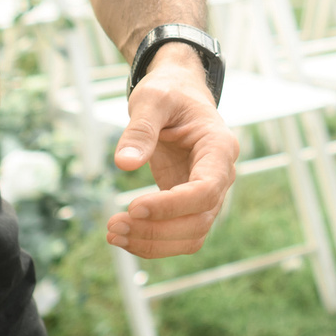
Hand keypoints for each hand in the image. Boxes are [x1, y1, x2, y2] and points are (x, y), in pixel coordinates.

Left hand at [105, 46, 240, 258]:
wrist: (179, 93)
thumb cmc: (169, 92)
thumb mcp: (152, 99)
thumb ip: (140, 129)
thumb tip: (124, 164)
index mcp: (219, 148)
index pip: (205, 190)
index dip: (172, 206)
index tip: (133, 208)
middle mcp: (221, 175)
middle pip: (200, 220)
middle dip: (157, 230)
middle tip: (113, 226)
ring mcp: (209, 192)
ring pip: (193, 235)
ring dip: (154, 243)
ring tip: (113, 234)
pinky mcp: (191, 203)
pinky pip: (180, 234)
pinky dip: (154, 242)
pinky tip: (124, 235)